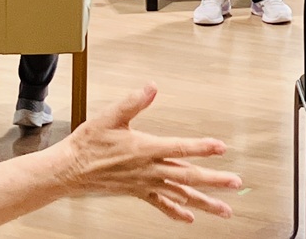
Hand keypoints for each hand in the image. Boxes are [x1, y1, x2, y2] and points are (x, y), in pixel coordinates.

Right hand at [61, 85, 240, 222]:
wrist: (70, 170)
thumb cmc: (89, 142)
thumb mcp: (110, 116)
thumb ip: (134, 102)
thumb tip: (151, 87)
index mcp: (145, 149)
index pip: (180, 148)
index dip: (201, 148)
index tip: (221, 147)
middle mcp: (149, 169)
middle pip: (187, 176)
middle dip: (213, 180)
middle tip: (235, 183)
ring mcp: (145, 183)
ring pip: (180, 194)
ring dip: (203, 201)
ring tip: (224, 209)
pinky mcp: (138, 191)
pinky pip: (161, 203)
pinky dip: (177, 211)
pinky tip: (190, 217)